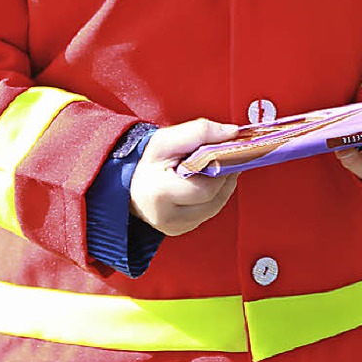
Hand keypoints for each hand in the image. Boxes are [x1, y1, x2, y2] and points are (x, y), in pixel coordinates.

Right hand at [130, 118, 238, 235]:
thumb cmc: (148, 159)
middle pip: (213, 199)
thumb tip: (232, 133)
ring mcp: (173, 227)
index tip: (229, 152)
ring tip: (219, 167)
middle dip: (225, 177)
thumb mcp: (168, 138)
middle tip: (227, 158)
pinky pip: (206, 213)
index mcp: (160, 193)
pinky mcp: (178, 230)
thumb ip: (200, 132)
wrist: (129, 180)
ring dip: (222, 187)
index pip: (205, 188)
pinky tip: (208, 181)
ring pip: (214, 207)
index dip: (221, 169)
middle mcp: (166, 217)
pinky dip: (213, 196)